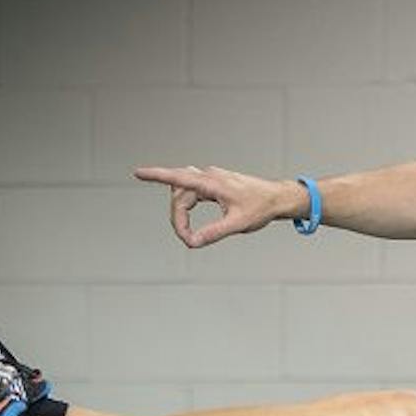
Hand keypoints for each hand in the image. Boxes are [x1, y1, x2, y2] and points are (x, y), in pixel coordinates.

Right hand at [133, 164, 297, 248]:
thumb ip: (214, 233)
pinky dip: (187, 203)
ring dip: (182, 210)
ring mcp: (211, 177)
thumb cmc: (261, 208)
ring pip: (184, 191)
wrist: (277, 198)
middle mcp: (209, 176)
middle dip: (178, 216)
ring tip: (188, 231)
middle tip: (187, 239)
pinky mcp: (214, 182)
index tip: (138, 172)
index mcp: (213, 183)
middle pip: (179, 193)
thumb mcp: (238, 224)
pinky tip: (188, 213)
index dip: (156, 175)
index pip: (179, 177)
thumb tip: (193, 243)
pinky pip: (191, 190)